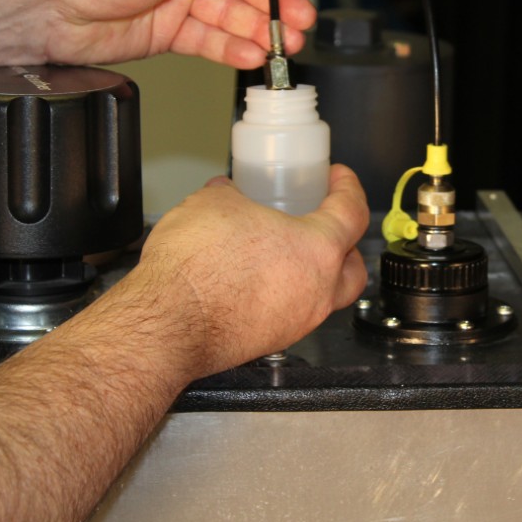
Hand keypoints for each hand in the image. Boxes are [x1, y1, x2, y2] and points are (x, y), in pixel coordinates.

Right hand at [130, 164, 369, 376]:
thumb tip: (226, 192)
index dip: (349, 188)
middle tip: (329, 225)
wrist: (168, 323)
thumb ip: (229, 194)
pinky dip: (284, 295)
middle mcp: (317, 292)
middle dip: (347, 246)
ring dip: (314, 274)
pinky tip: (256, 281)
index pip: (352, 213)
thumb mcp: (212, 203)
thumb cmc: (197, 268)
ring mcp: (296, 322)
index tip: (340, 179)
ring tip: (287, 253)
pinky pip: (290, 313)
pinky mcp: (270, 341)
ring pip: (323, 296)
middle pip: (353, 269)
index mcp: (317, 250)